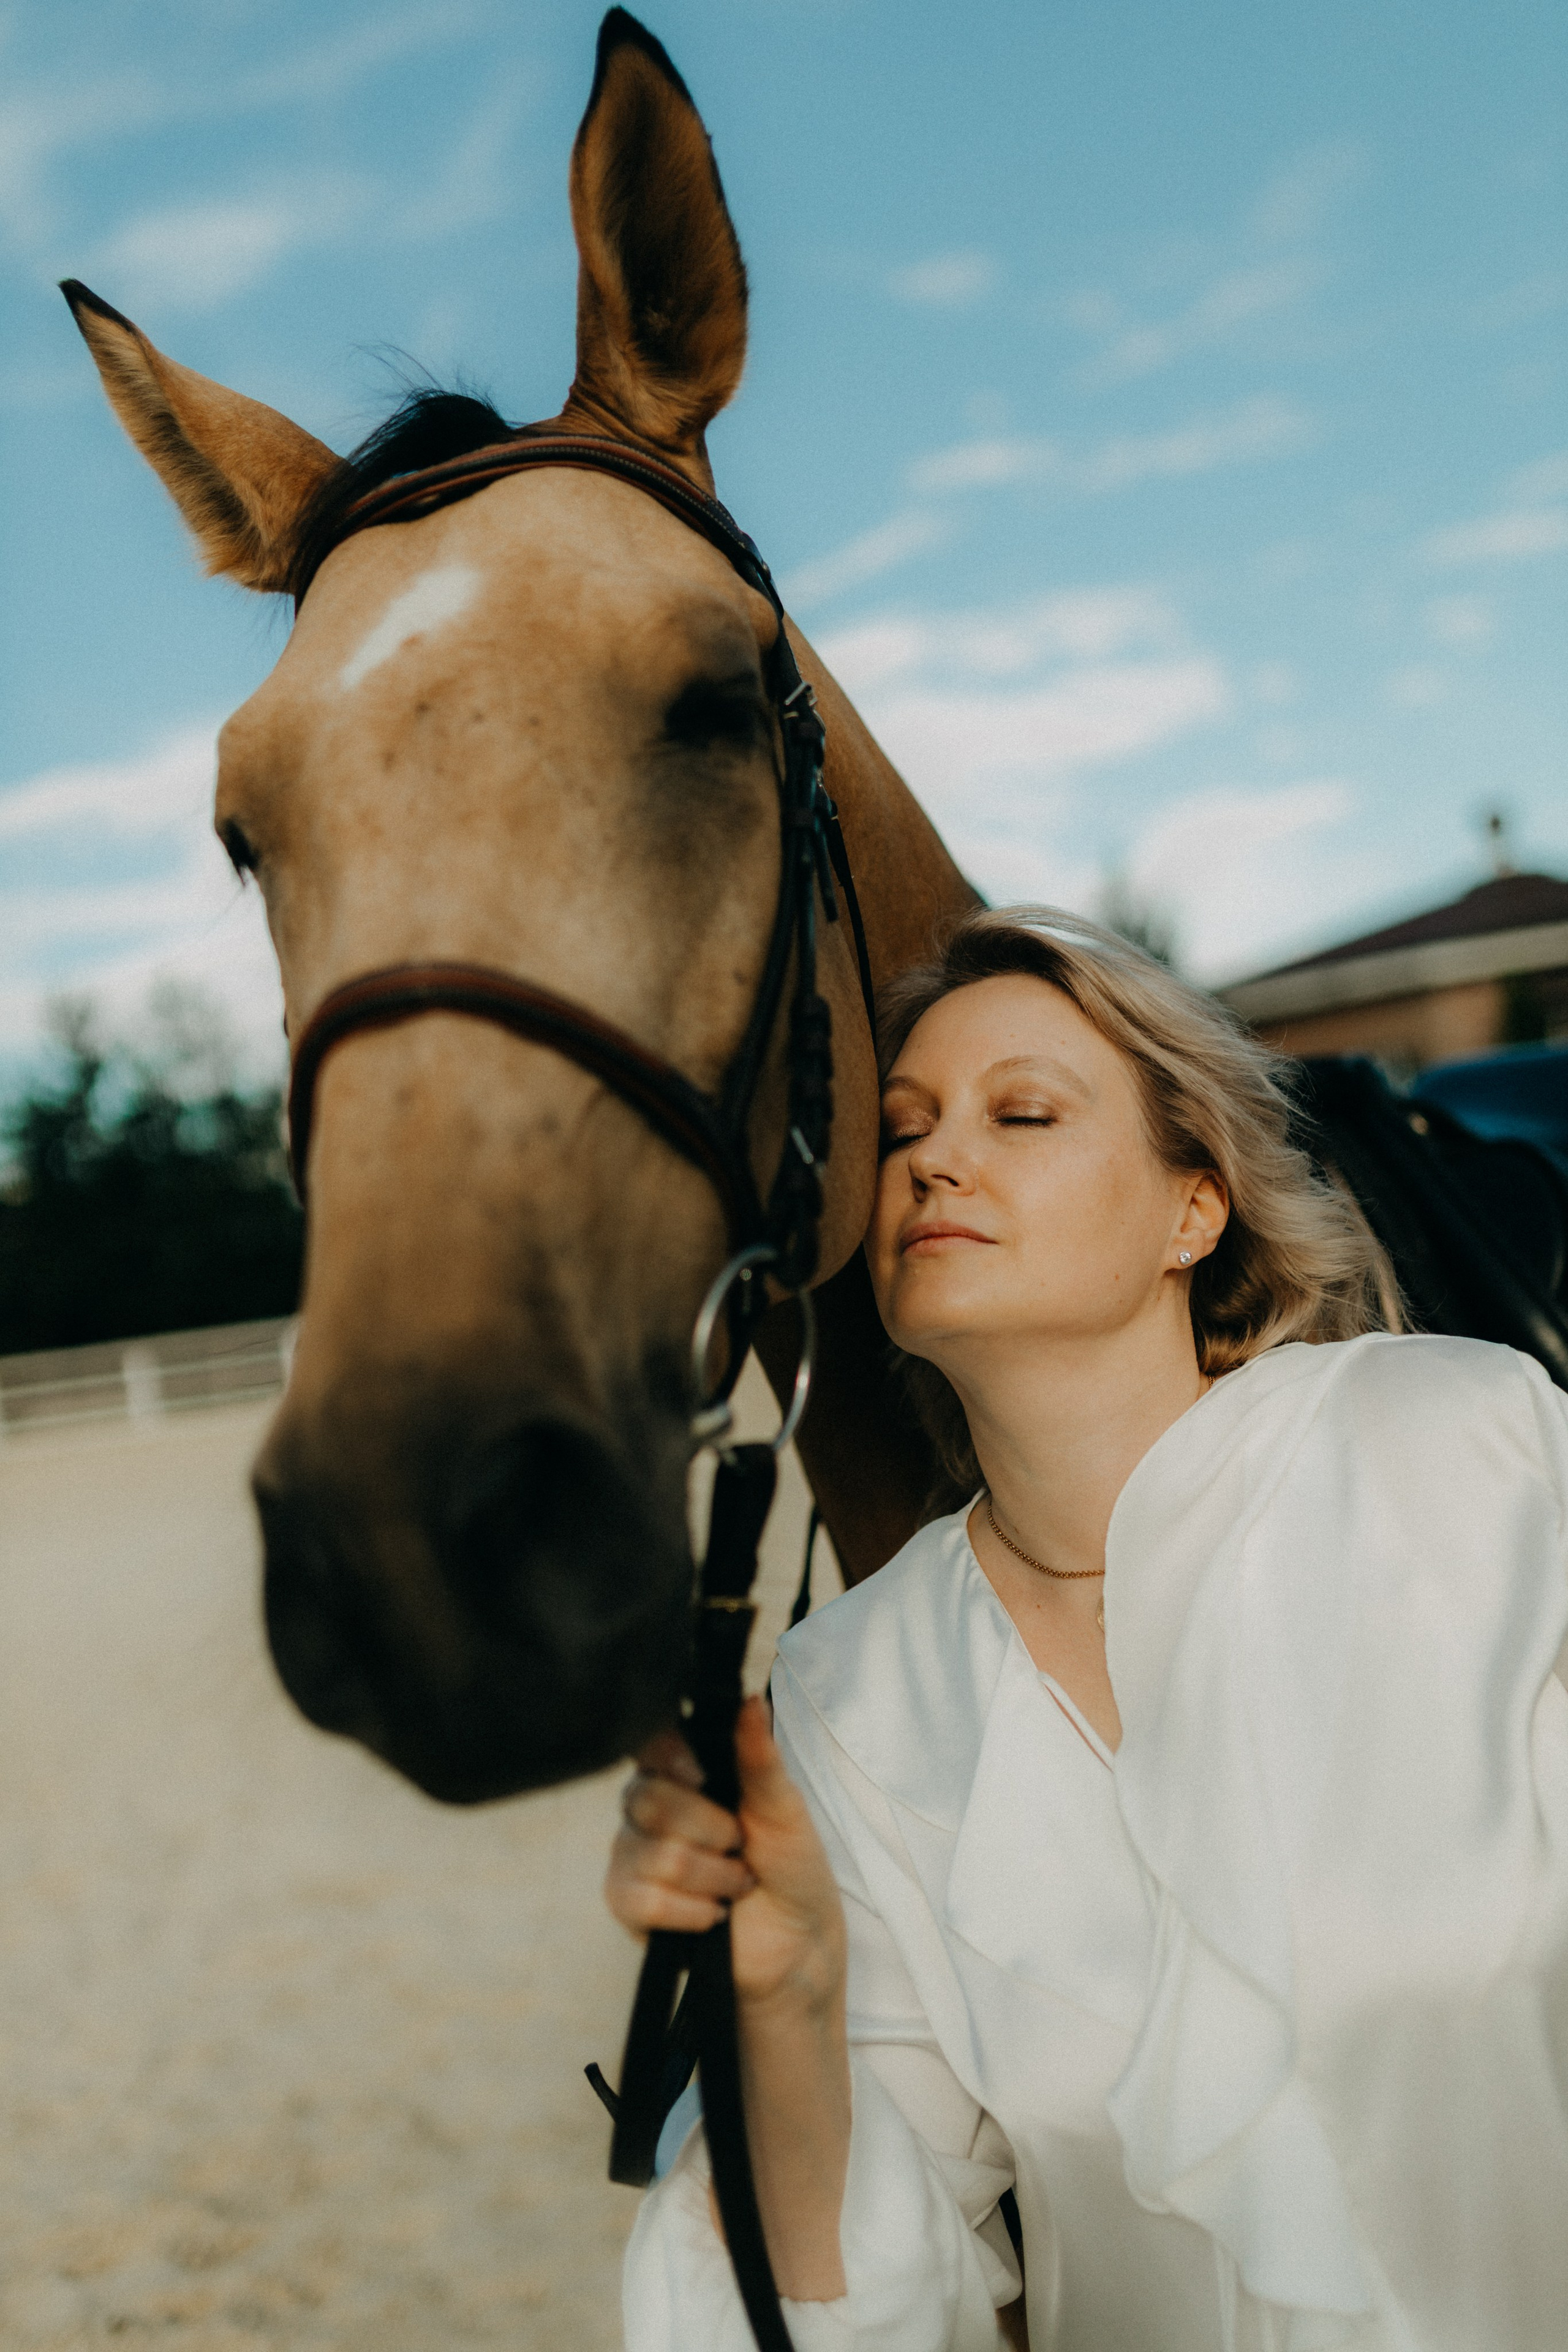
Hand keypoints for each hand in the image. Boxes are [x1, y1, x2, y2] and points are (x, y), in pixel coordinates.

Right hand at [606, 1696, 846, 2013]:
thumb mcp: (785, 1809)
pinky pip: (644, 1900)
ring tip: (737, 1885)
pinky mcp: (627, 1904)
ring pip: (656, 1855)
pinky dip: (692, 1911)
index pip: (650, 1743)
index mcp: (684, 1772)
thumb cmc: (792, 1867)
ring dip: (714, 1877)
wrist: (797, 1943)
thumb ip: (759, 1758)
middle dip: (712, 1830)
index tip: (702, 1775)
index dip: (669, 1755)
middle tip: (742, 1847)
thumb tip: (750, 1701)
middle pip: (649, 1799)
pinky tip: (713, 1915)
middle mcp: (649, 1806)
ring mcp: (632, 1855)